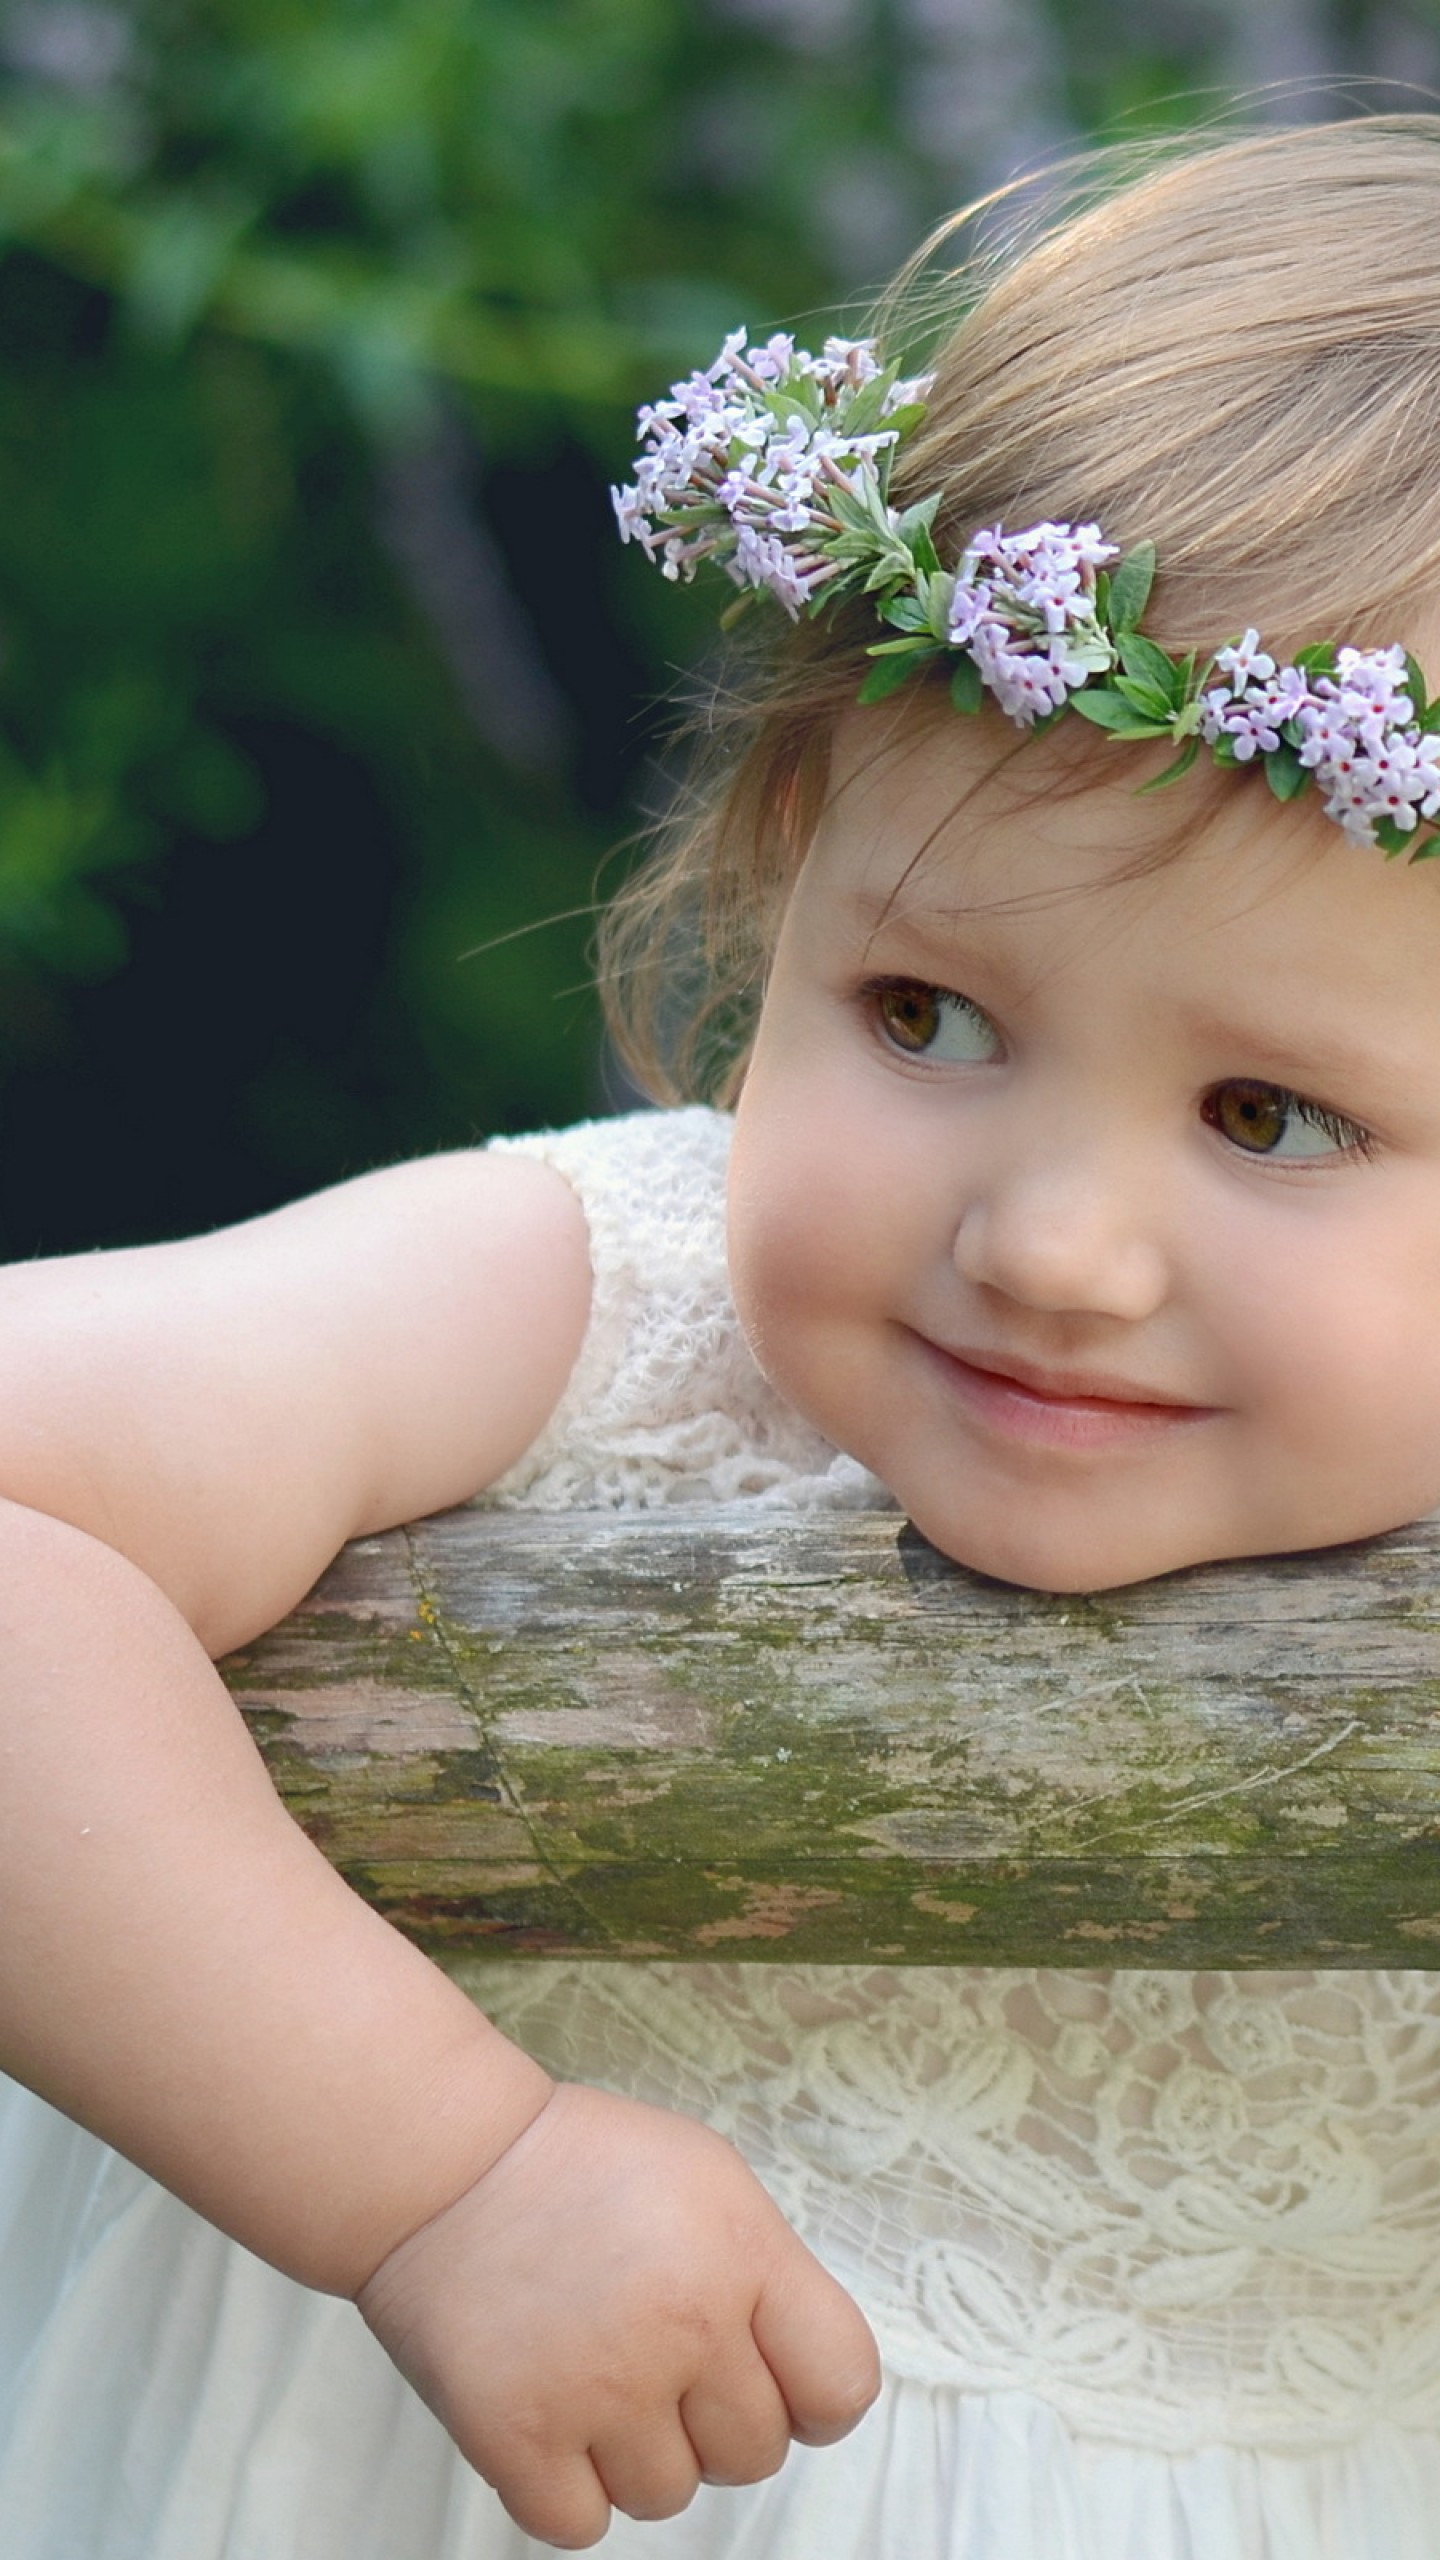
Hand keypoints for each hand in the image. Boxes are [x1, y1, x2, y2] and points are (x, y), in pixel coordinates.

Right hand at [356, 2081, 880, 2547]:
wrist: (446, 2167)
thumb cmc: (581, 2168)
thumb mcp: (711, 2182)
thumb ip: (771, 2277)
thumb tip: (805, 2374)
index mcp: (741, 2254)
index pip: (840, 2386)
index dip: (813, 2396)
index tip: (775, 2379)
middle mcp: (682, 2325)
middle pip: (754, 2455)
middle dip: (714, 2418)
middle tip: (659, 2358)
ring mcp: (599, 2388)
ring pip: (668, 2497)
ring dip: (638, 2454)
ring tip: (598, 2374)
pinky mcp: (517, 2437)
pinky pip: (582, 2524)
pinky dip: (567, 2488)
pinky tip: (554, 2413)